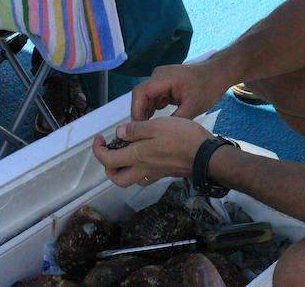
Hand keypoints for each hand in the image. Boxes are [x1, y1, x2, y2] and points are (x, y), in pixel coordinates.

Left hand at [92, 116, 211, 186]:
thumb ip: (135, 130)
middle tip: (109, 152)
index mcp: (138, 155)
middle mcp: (144, 168)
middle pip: (117, 178)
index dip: (98, 150)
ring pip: (131, 179)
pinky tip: (145, 157)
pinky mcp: (166, 173)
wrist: (206, 156)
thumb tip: (119, 133)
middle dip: (108, 167)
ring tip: (125, 154)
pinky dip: (140, 169)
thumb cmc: (184, 138)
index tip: (100, 138)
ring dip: (123, 170)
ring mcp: (155, 172)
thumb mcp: (157, 125)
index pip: (108, 160)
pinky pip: (146, 176)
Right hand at [130, 62, 230, 121]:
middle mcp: (159, 75)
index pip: (140, 93)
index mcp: (164, 77)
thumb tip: (158, 134)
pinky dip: (154, 107)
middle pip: (140, 95)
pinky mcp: (165, 83)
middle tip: (144, 131)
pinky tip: (158, 120)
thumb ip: (175, 120)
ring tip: (150, 129)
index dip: (136, 111)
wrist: (217, 74)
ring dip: (146, 111)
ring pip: (146, 96)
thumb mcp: (193, 107)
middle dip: (140, 113)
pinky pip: (153, 96)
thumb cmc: (208, 87)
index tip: (139, 127)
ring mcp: (161, 78)